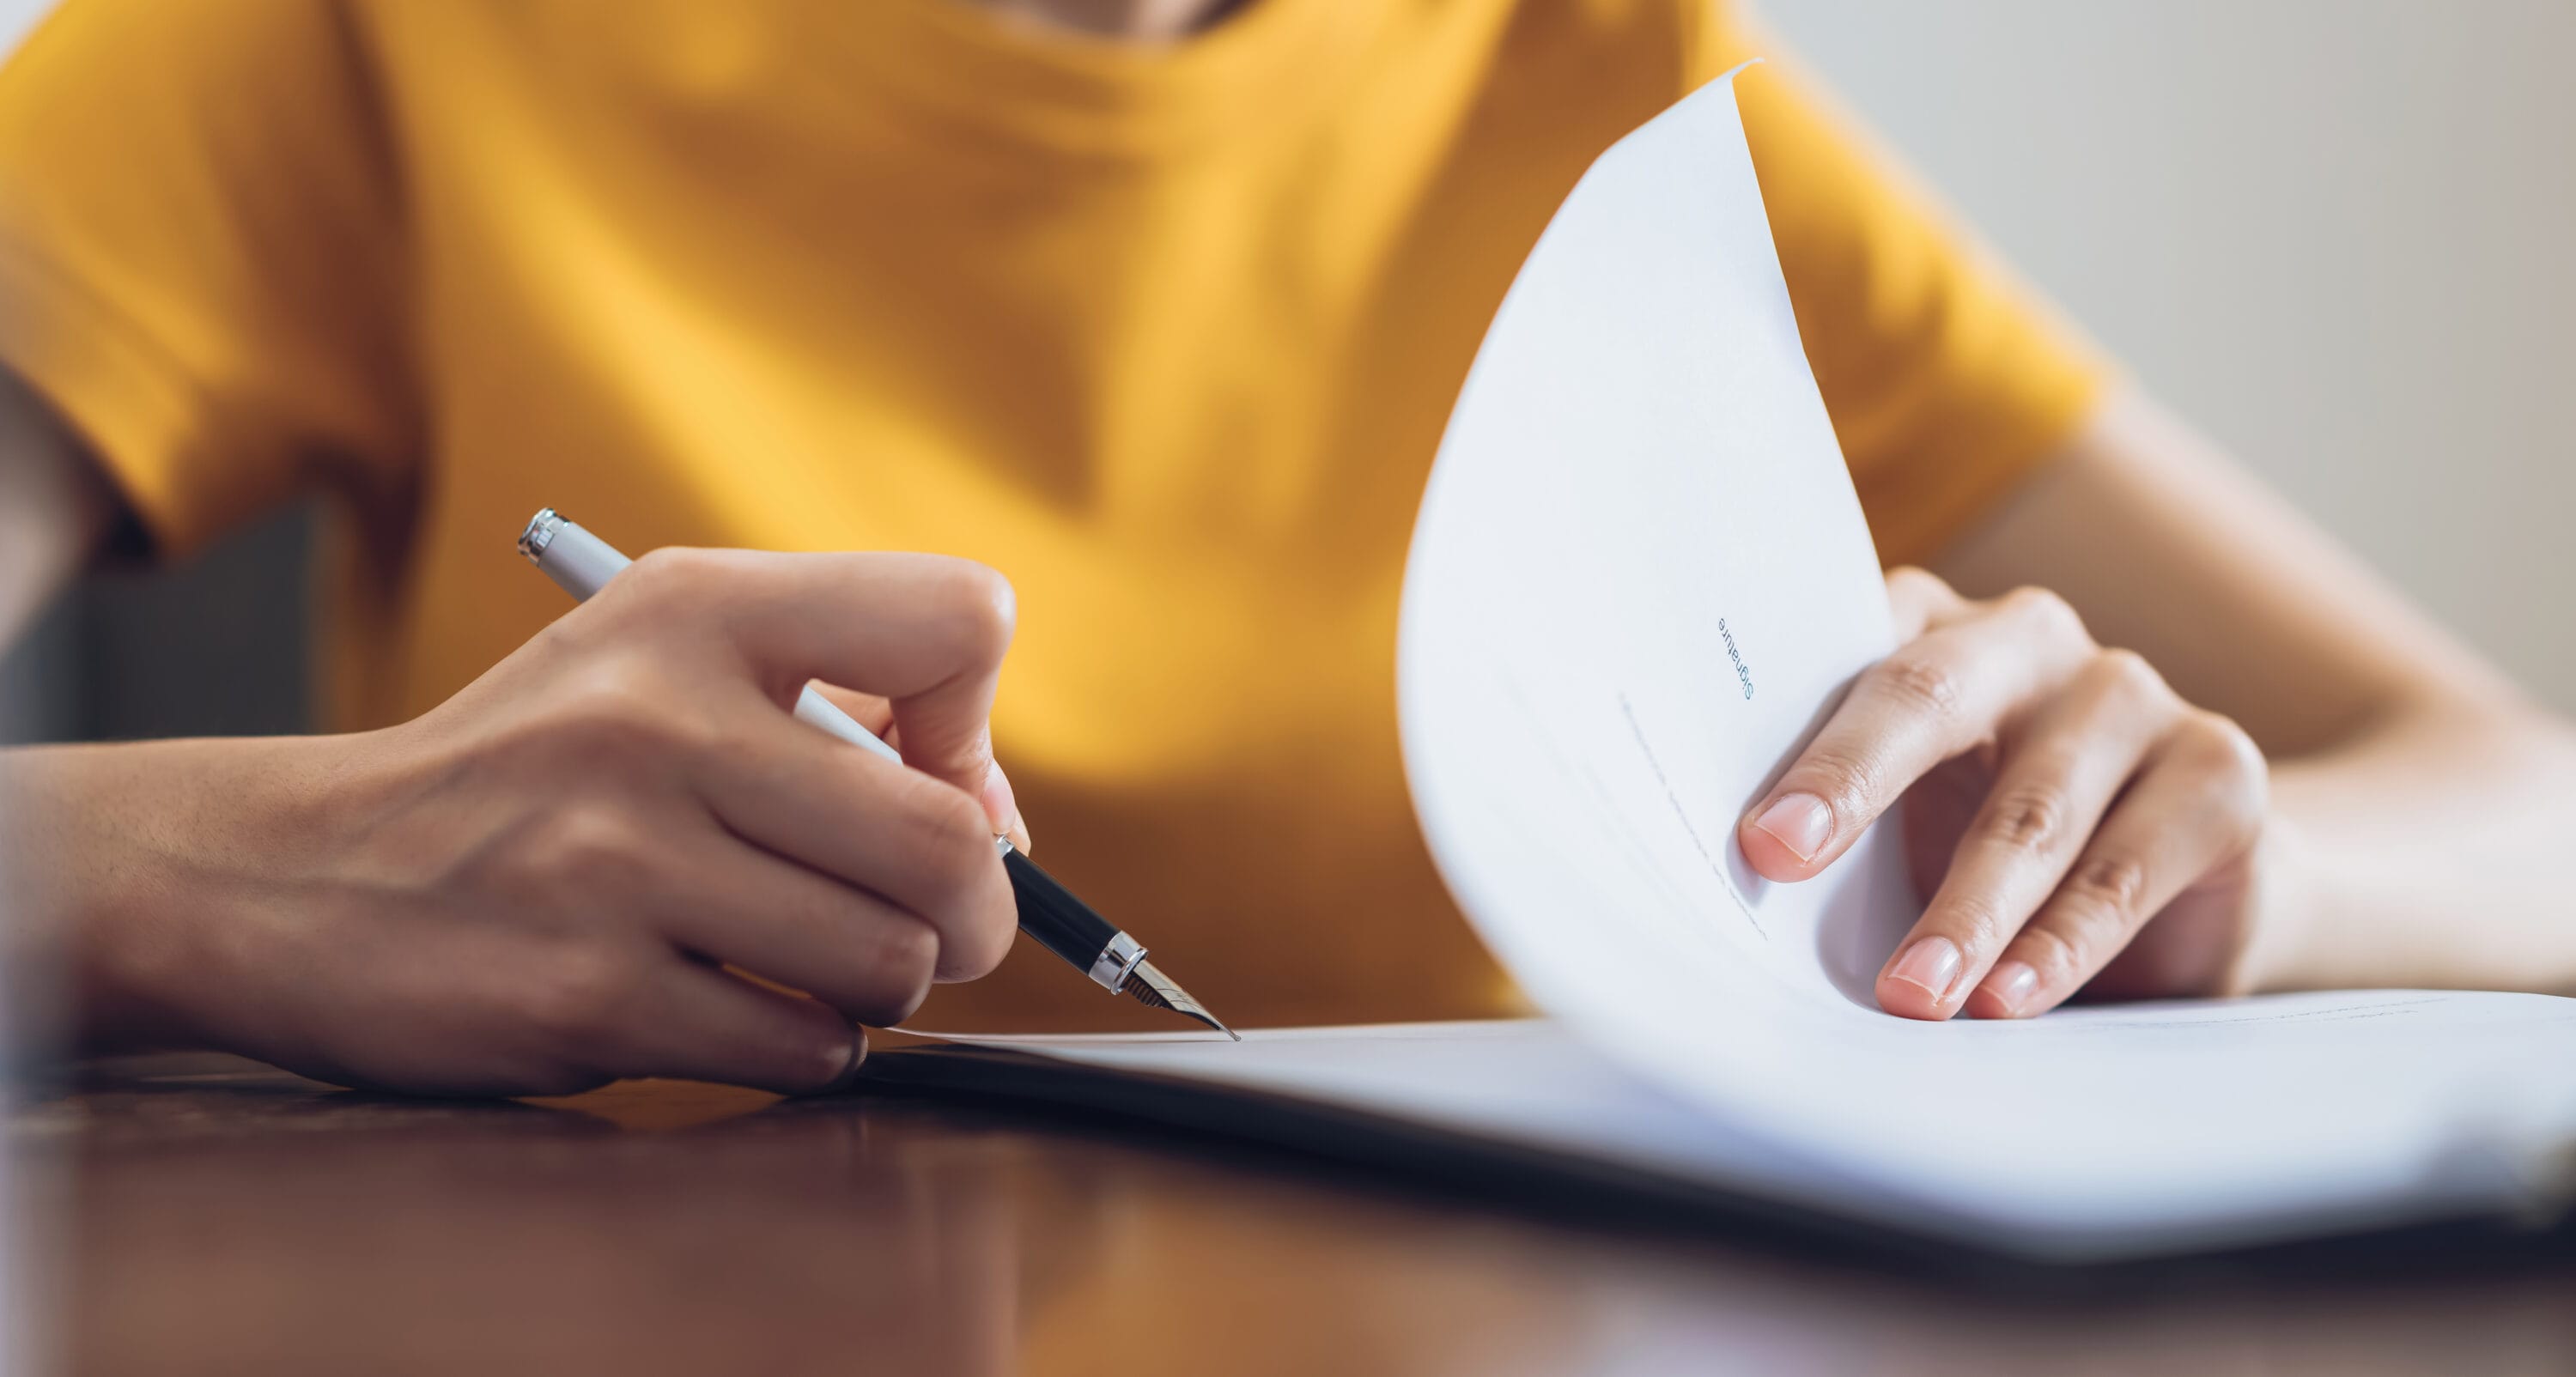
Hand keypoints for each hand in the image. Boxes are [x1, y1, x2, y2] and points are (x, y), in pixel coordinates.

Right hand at [8, 548, 1028, 1094]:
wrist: (292, 875)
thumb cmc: (530, 775)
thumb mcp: (658, 664)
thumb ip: (841, 704)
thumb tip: (1001, 825)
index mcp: (697, 610)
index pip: (959, 623)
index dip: (976, 728)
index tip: (920, 779)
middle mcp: (658, 719)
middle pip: (950, 841)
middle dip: (974, 910)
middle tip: (929, 927)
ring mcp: (617, 862)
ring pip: (889, 961)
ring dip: (877, 987)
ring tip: (803, 963)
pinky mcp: (587, 993)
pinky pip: (801, 1047)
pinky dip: (800, 1047)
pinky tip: (732, 1010)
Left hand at [1735, 568, 2272, 1019]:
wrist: (2185, 890)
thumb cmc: (1988, 845)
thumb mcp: (1905, 825)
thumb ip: (1838, 827)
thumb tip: (1740, 892)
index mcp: (1926, 627)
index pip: (1841, 655)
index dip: (1788, 734)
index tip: (1747, 827)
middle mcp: (2026, 638)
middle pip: (1928, 696)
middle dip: (1851, 781)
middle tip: (1781, 860)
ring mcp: (2129, 694)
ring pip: (2029, 807)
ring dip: (1964, 910)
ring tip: (1911, 994)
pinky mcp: (2216, 768)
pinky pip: (2123, 866)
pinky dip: (2060, 943)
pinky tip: (2010, 998)